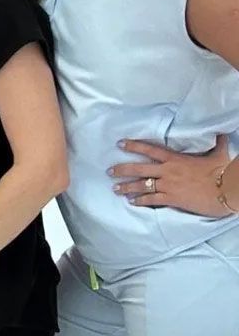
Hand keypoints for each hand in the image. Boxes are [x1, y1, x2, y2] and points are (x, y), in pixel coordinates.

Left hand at [109, 135, 231, 216]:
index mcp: (175, 158)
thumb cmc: (222, 171)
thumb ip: (217, 143)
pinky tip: (132, 202)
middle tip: (109, 171)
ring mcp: (168, 185)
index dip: (134, 146)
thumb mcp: (219, 154)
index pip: (150, 150)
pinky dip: (140, 201)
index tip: (120, 143)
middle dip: (122, 170)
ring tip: (115, 189)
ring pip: (142, 186)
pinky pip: (152, 200)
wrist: (225, 190)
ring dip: (127, 187)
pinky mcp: (172, 199)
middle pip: (139, 169)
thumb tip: (222, 133)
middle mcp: (168, 171)